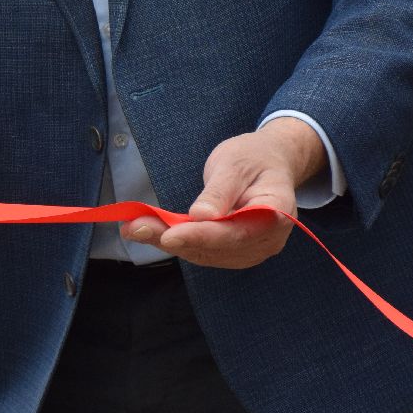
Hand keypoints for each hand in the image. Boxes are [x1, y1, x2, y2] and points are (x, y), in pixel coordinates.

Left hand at [120, 119, 321, 268]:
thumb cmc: (253, 158)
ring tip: (134, 229)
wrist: (268, 163)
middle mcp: (269, 238)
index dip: (202, 236)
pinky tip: (147, 232)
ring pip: (206, 253)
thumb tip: (201, 217)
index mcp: (278, 211)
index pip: (237, 232)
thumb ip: (219, 192)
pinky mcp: (234, 252)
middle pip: (218, 247)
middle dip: (175, 239)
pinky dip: (175, 242)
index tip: (169, 235)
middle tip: (135, 228)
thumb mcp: (234, 164)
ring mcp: (253, 249)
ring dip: (168, 243)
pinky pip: (203, 251)